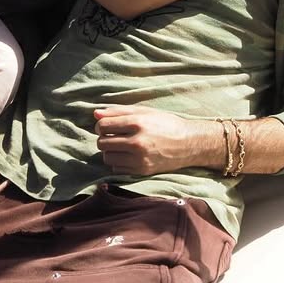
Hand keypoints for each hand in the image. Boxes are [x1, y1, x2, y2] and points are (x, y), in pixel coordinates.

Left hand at [94, 105, 212, 175]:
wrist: (188, 144)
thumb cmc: (165, 124)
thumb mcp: (144, 112)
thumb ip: (118, 111)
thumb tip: (95, 113)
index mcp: (138, 123)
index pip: (103, 126)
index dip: (100, 125)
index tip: (106, 126)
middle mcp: (137, 142)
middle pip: (102, 142)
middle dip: (104, 138)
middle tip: (113, 136)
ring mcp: (139, 158)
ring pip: (107, 157)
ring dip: (110, 151)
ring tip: (121, 146)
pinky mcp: (142, 171)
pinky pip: (116, 168)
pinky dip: (118, 162)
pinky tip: (128, 155)